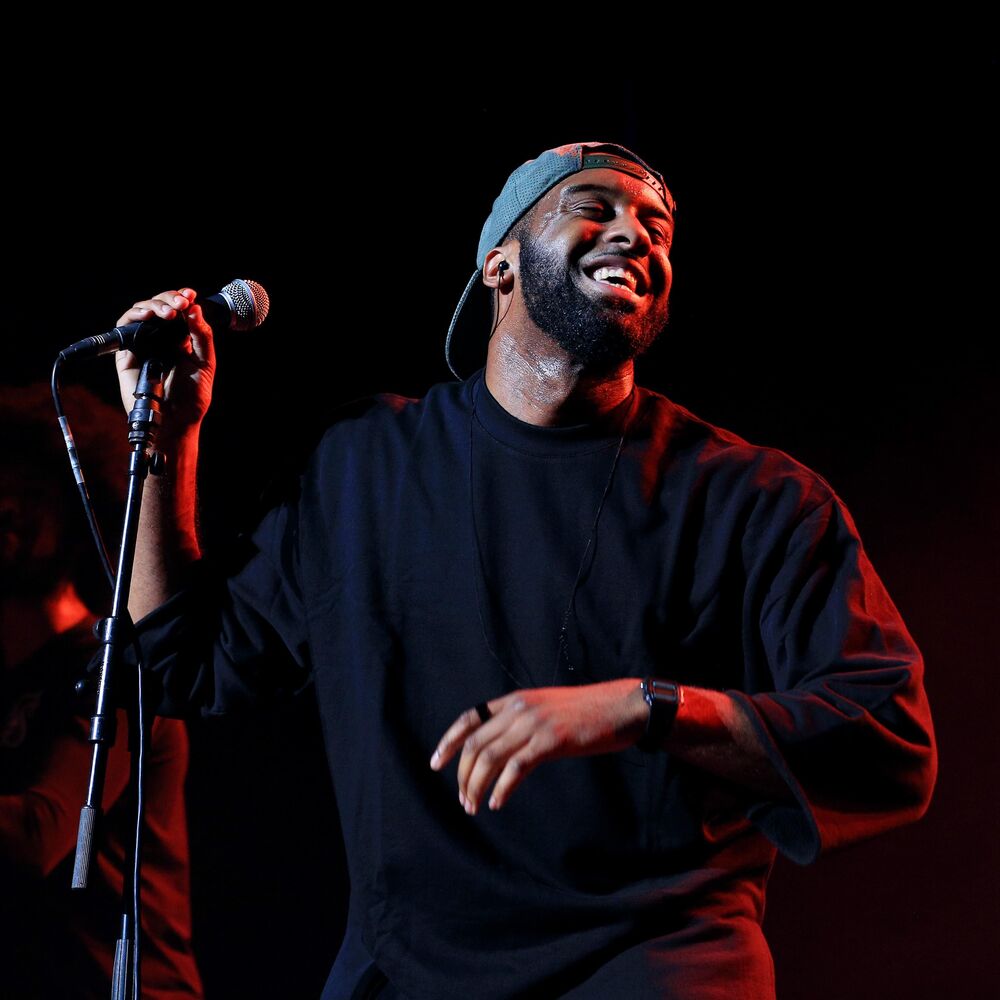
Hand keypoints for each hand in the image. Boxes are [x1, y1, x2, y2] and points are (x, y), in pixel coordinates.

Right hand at [114, 288, 215, 442]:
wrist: (175, 421)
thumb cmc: (192, 397)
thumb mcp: (204, 363)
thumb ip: (201, 336)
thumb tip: (194, 308)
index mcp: (180, 339)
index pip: (178, 311)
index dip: (182, 298)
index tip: (190, 294)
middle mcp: (161, 339)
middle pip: (159, 306)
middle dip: (170, 299)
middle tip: (182, 302)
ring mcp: (143, 344)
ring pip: (141, 312)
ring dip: (155, 305)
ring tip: (170, 311)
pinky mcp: (127, 353)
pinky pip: (125, 327)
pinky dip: (135, 316)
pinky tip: (149, 316)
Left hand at [430, 679, 646, 813]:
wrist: (622, 708)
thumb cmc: (588, 713)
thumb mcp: (548, 711)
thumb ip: (523, 724)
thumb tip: (502, 751)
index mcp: (516, 700)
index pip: (469, 718)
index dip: (449, 741)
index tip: (436, 763)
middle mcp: (520, 709)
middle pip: (475, 743)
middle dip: (463, 774)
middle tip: (463, 800)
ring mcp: (535, 723)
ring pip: (490, 757)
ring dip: (477, 785)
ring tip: (474, 807)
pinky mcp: (551, 740)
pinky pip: (516, 767)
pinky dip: (502, 788)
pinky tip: (497, 802)